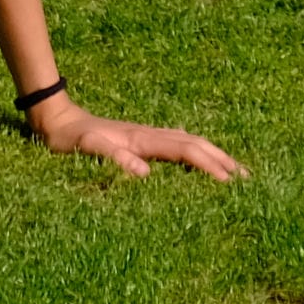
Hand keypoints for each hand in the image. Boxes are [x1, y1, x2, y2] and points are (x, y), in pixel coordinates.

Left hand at [37, 101, 244, 180]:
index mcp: (142, 140)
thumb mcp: (86, 150)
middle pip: (196, 144)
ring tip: (236, 171)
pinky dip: (197, 150)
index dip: (209, 166)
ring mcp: (147, 134)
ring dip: (215, 154)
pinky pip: (178, 144)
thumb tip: (145, 173)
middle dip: (223, 160)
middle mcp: (150, 134)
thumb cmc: (69, 140)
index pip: (185, 152)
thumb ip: (113, 158)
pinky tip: (201, 156)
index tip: (230, 184)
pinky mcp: (141, 137)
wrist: (55, 120)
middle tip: (249, 180)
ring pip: (190, 142)